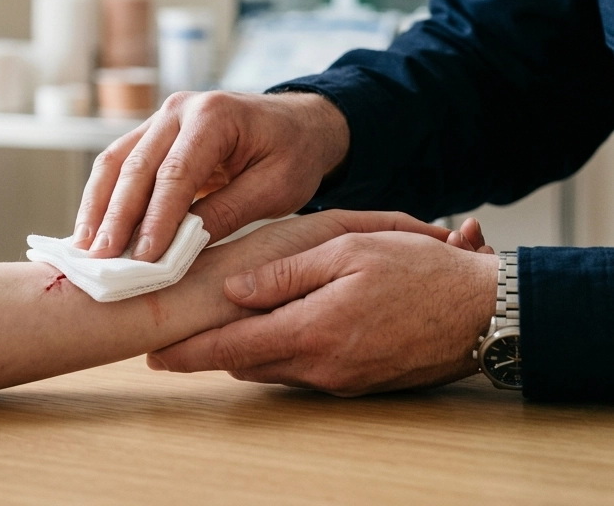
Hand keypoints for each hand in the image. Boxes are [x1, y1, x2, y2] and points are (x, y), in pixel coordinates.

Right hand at [73, 91, 349, 260]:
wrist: (298, 124)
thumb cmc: (294, 154)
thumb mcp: (275, 188)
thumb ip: (228, 213)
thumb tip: (179, 248)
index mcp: (215, 116)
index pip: (176, 172)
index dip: (157, 218)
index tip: (144, 258)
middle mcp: (180, 109)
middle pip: (137, 165)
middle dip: (117, 217)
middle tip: (102, 262)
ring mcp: (163, 118)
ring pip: (117, 162)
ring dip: (99, 207)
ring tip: (86, 250)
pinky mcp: (155, 134)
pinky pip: (121, 163)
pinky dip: (105, 197)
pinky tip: (95, 230)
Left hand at [147, 216, 497, 394]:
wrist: (480, 312)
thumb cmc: (419, 272)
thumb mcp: (351, 252)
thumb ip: (288, 273)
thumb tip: (236, 288)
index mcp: (314, 330)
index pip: (233, 346)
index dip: (190, 352)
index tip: (153, 354)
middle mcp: (323, 366)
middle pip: (248, 363)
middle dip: (213, 350)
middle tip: (183, 334)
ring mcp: (342, 379)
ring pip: (274, 368)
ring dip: (248, 348)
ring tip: (227, 323)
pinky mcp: (359, 382)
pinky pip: (304, 370)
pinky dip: (282, 351)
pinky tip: (283, 324)